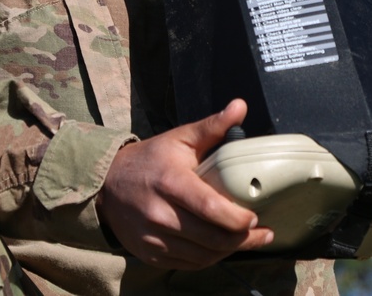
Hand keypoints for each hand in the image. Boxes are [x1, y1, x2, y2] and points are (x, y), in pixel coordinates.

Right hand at [96, 99, 273, 269]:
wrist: (107, 185)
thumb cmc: (150, 159)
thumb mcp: (179, 138)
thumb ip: (212, 126)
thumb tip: (240, 106)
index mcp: (170, 183)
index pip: (209, 208)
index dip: (236, 218)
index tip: (256, 217)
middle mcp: (160, 214)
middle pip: (210, 238)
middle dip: (242, 239)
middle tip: (263, 232)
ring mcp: (153, 238)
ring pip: (202, 256)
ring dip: (230, 251)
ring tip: (250, 240)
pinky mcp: (150, 254)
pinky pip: (188, 264)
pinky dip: (210, 259)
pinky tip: (223, 248)